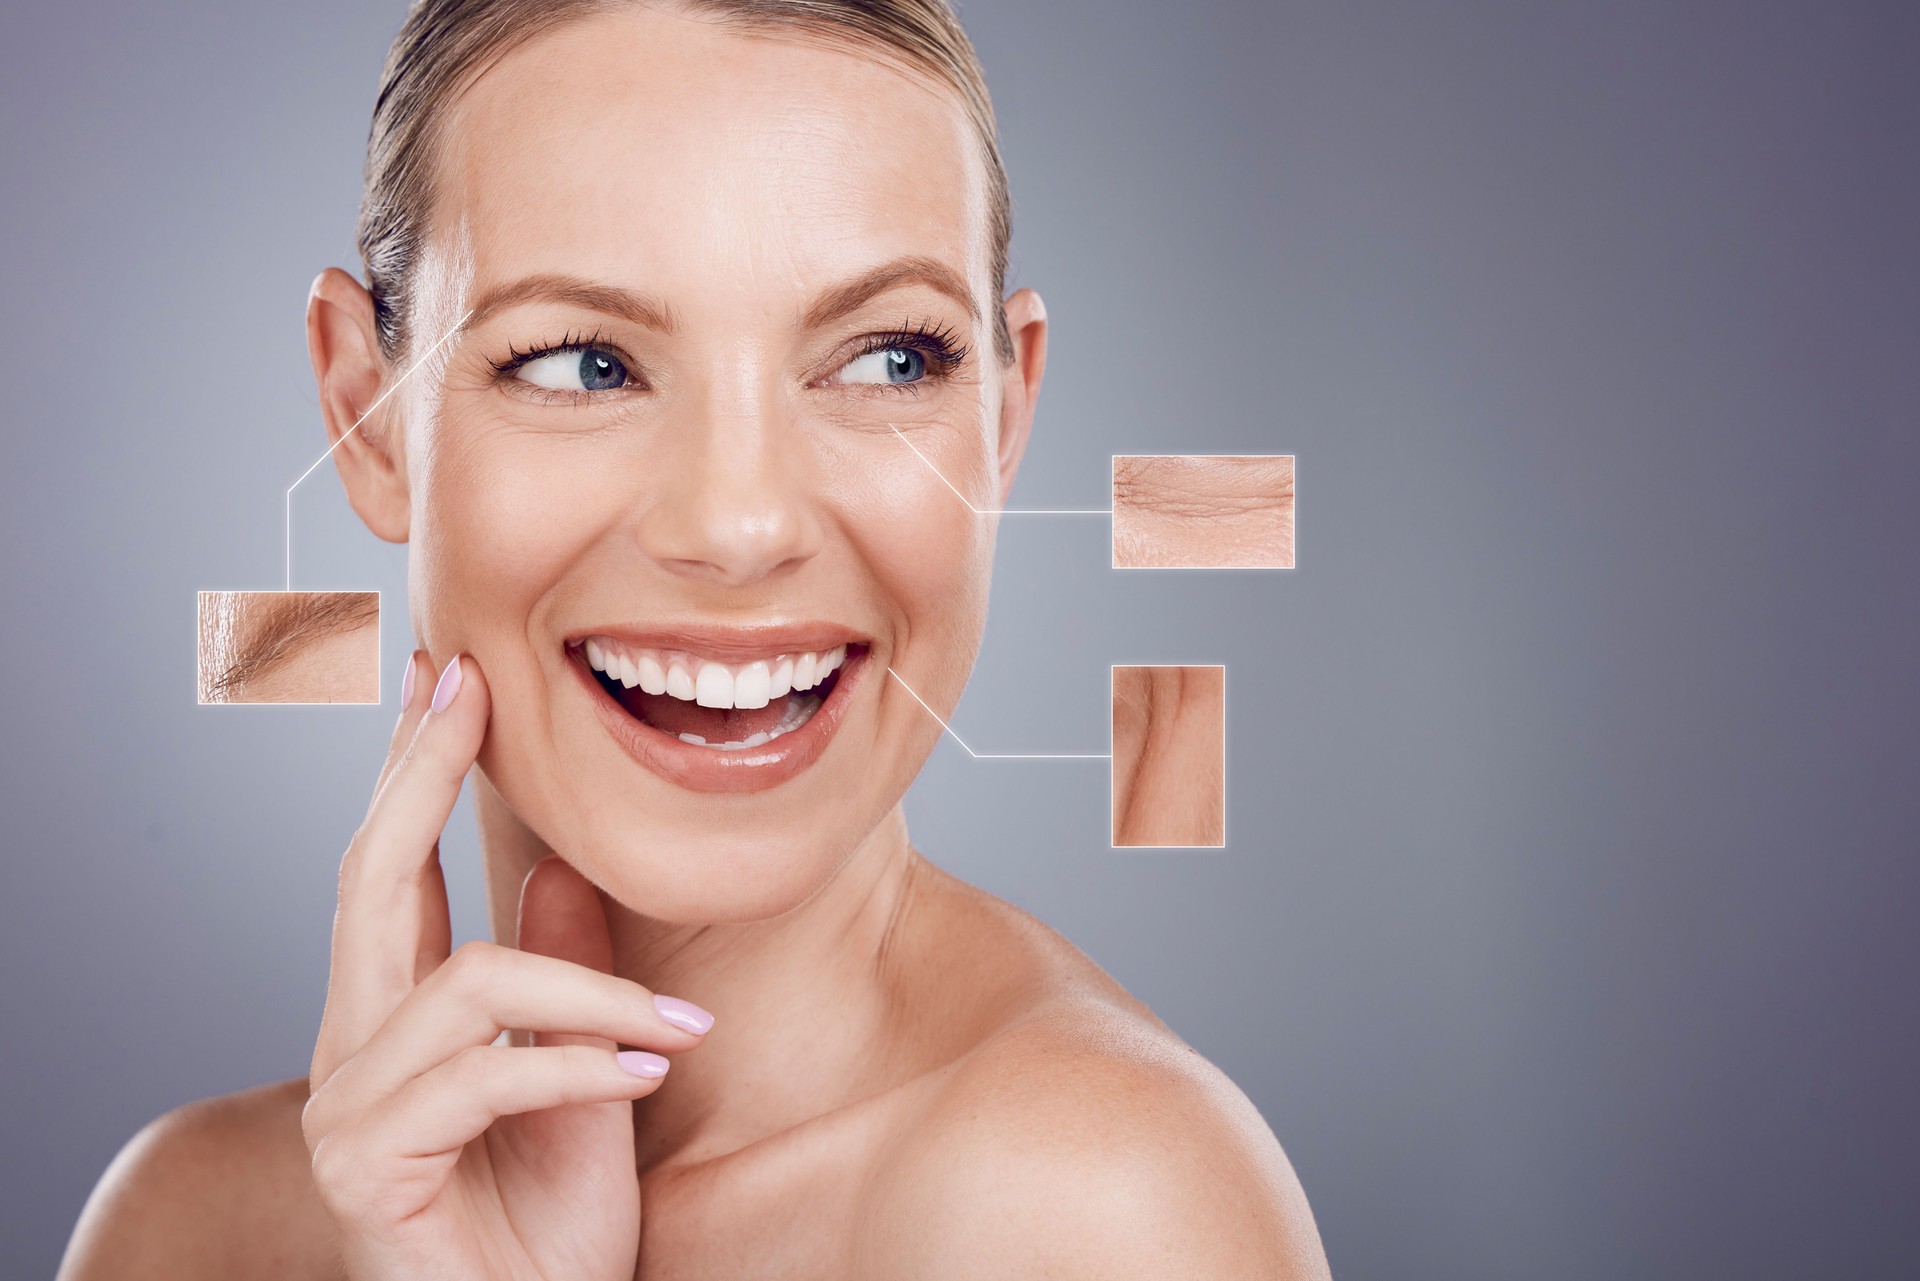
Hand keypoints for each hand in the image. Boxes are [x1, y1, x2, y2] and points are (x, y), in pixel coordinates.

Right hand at [301, 651, 712, 1279]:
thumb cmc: (546, 1227)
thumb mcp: (584, 1078)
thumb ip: (565, 977)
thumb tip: (556, 864)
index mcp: (395, 1017)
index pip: (391, 870)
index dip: (411, 769)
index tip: (446, 675)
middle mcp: (351, 1047)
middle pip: (371, 878)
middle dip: (419, 772)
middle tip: (468, 684)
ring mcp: (346, 1107)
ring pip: (467, 985)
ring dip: (590, 995)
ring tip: (676, 1035)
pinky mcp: (367, 1165)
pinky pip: (484, 1076)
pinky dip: (580, 1068)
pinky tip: (649, 1076)